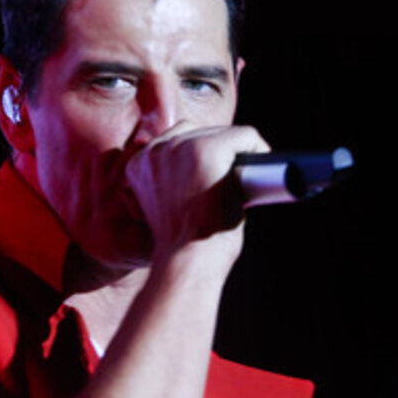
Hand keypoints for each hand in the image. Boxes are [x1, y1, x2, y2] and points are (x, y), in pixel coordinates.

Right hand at [125, 122, 269, 265]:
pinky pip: (245, 136)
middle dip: (219, 157)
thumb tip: (208, 175)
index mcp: (139, 165)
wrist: (187, 264)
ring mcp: (182, 147)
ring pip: (223, 134)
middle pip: (198, 132)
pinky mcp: (208, 150)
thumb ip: (176, 185)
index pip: (174, 142)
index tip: (208, 183)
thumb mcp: (168, 209)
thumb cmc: (183, 248)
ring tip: (242, 185)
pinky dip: (259, 151)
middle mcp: (156, 150)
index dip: (195, 160)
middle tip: (230, 188)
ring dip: (237, 156)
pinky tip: (257, 176)